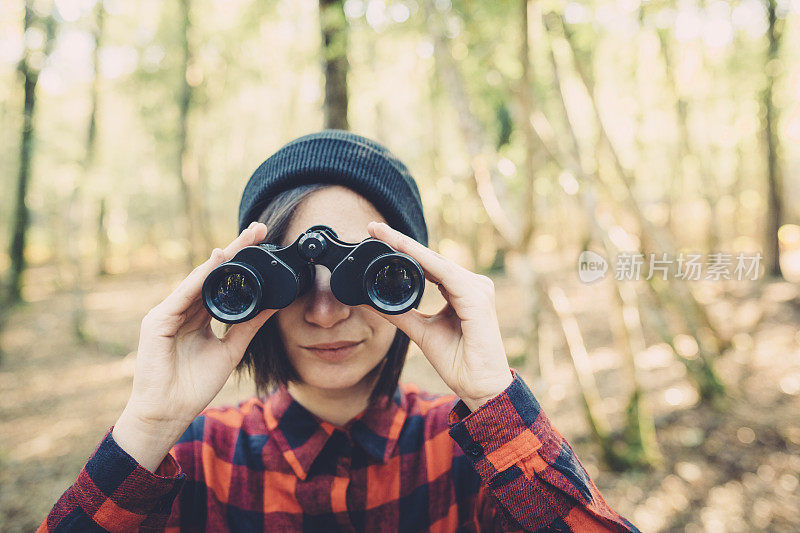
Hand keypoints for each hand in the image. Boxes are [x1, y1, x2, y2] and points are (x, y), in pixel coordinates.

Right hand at [113, 222, 274, 470]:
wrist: (168, 413)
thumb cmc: (194, 385)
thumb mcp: (231, 350)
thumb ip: (249, 325)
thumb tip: (274, 304)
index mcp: (198, 316)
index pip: (222, 283)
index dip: (241, 263)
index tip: (263, 243)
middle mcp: (182, 309)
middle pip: (212, 275)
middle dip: (235, 251)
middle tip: (258, 228)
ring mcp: (167, 313)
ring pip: (199, 279)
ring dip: (222, 258)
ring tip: (244, 239)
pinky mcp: (157, 321)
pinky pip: (183, 295)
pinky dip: (200, 278)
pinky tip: (216, 262)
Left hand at [365, 222, 512, 411]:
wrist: (479, 386)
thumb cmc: (457, 361)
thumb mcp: (420, 332)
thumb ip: (398, 313)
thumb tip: (369, 301)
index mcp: (461, 291)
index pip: (428, 265)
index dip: (403, 249)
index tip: (376, 235)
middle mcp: (471, 285)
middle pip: (431, 258)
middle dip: (401, 242)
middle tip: (373, 227)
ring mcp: (477, 288)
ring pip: (436, 260)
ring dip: (409, 246)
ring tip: (384, 234)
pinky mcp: (476, 297)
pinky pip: (445, 273)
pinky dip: (424, 261)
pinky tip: (404, 250)